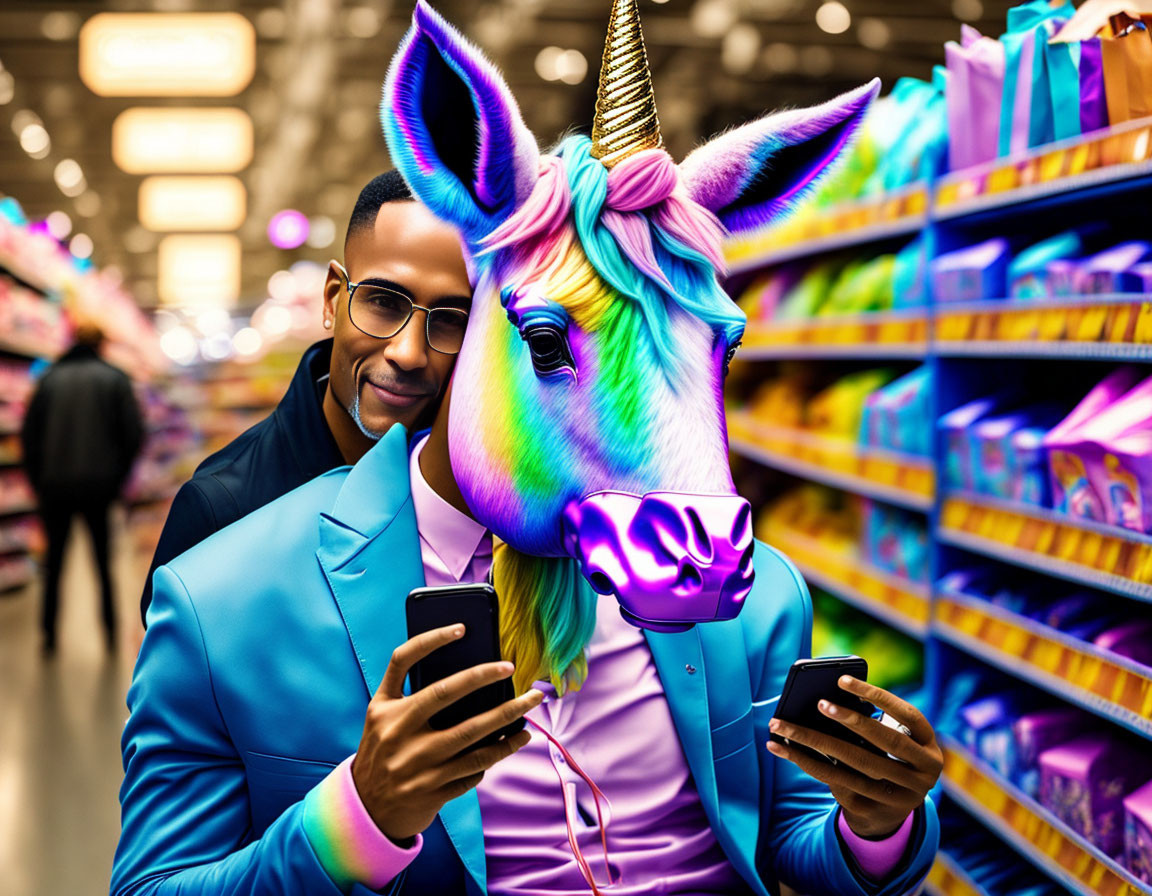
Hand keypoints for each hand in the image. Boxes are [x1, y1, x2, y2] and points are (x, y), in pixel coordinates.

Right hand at [352, 623, 542, 841]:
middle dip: (484, 677)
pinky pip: (474, 768)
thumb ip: (408, 695)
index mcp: (384, 710)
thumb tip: (465, 673)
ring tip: (529, 710)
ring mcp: (417, 765)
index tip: (461, 628)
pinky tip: (512, 742)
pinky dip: (495, 753)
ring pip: (472, 738)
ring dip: (507, 723)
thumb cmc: (383, 752)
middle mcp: (398, 734)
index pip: (403, 662)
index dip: (430, 640)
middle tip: (511, 668)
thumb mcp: (382, 720)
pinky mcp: (434, 791)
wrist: (366, 810)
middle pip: (447, 695)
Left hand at [766, 675, 942, 838]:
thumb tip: (826, 702)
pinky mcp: (873, 811)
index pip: (907, 715)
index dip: (876, 695)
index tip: (842, 679)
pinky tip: (784, 749)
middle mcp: (923, 774)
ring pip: (851, 765)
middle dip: (848, 719)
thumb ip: (872, 724)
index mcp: (930, 748)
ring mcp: (900, 796)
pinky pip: (835, 782)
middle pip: (882, 742)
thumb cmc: (887, 758)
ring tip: (780, 726)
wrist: (892, 812)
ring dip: (811, 742)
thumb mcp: (893, 742)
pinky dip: (808, 762)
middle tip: (818, 702)